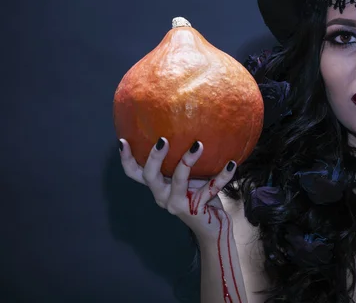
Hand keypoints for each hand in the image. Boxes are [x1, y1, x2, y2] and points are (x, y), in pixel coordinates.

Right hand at [119, 137, 236, 238]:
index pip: (135, 174)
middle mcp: (162, 196)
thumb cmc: (199, 195)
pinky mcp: (196, 208)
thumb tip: (189, 129)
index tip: (122, 141)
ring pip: (178, 181)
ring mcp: (178, 204)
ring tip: (198, 145)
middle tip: (163, 139)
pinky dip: (222, 176)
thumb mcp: (187, 178)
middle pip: (150, 176)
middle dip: (155, 157)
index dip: (126, 159)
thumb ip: (181, 162)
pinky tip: (231, 164)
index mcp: (158, 186)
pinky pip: (210, 189)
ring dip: (187, 162)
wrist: (213, 227)